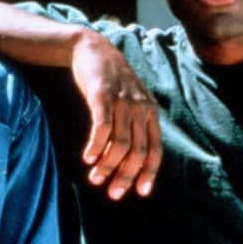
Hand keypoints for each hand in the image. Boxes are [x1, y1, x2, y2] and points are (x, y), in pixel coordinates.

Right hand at [72, 31, 161, 199]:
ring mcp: (122, 101)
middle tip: (112, 194)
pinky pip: (102, 128)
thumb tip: (126, 161)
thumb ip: (132, 127)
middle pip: (137, 151)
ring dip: (107, 165)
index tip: (138, 192)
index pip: (155, 149)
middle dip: (125, 176)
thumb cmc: (110, 82)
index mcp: (150, 112)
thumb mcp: (129, 102)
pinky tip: (86, 158)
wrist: (93, 49)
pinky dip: (95, 146)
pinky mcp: (102, 95)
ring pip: (120, 143)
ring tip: (94, 179)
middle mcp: (140, 108)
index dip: (148, 173)